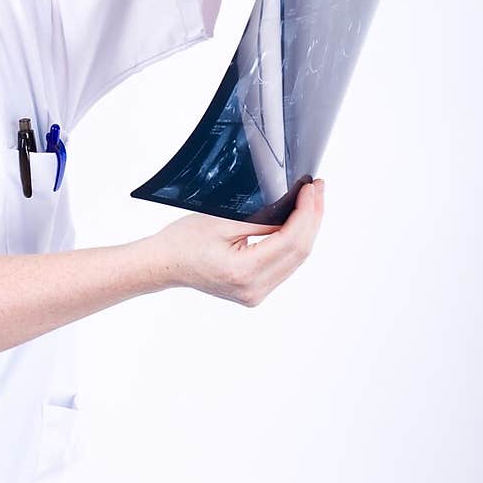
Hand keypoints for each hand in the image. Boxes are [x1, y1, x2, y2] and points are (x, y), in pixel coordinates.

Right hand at [148, 178, 324, 307]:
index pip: (291, 241)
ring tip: (313, 202)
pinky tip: (298, 223)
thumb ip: (262, 221)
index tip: (311, 188)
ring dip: (307, 230)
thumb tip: (292, 210)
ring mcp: (256, 294)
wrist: (165, 264)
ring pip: (296, 260)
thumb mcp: (223, 222)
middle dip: (313, 218)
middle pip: (299, 252)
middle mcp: (254, 289)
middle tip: (318, 189)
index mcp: (244, 272)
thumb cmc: (184, 240)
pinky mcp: (255, 292)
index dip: (307, 213)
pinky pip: (285, 266)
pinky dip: (294, 242)